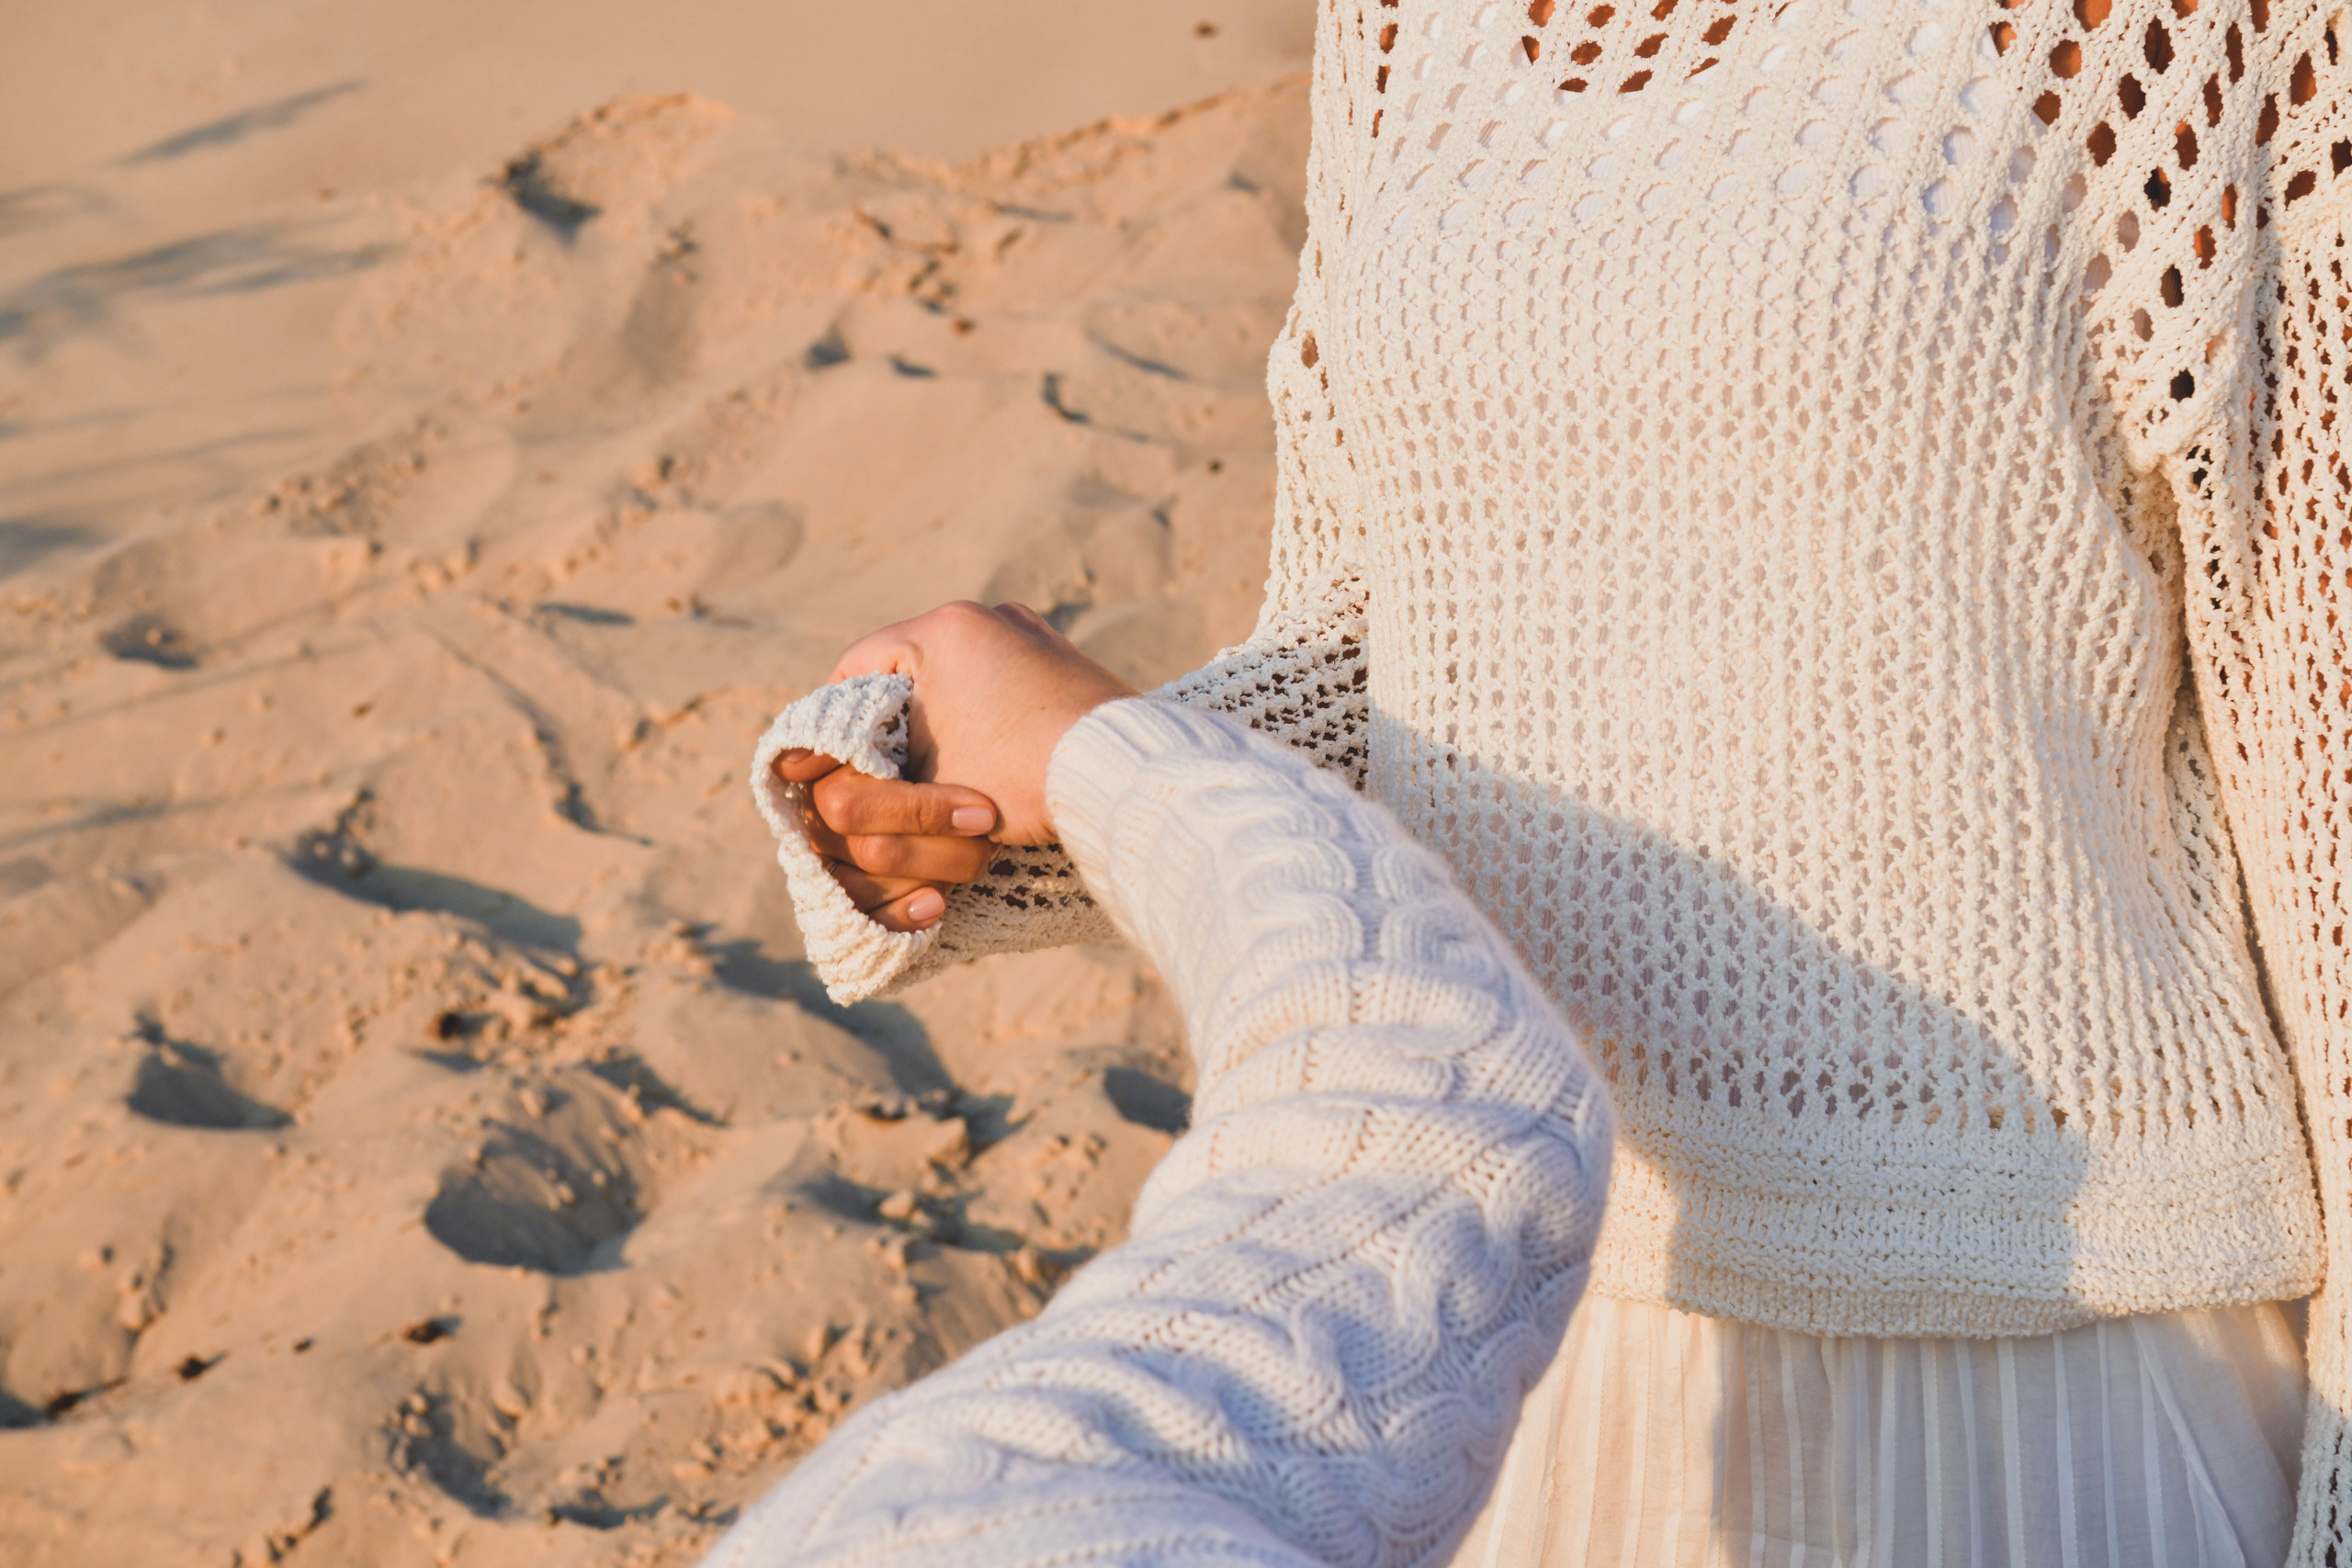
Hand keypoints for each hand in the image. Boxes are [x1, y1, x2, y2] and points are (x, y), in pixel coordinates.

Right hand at [774, 602, 1135, 931]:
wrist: (1128, 778)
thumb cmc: (1025, 776)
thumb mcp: (933, 775)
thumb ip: (881, 766)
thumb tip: (843, 769)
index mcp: (943, 628)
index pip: (855, 668)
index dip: (837, 721)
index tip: (834, 763)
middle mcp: (987, 618)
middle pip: (906, 674)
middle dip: (893, 729)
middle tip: (888, 773)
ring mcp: (1030, 637)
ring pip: (954, 682)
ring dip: (942, 729)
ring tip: (946, 773)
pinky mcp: (1062, 664)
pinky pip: (999, 689)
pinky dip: (985, 724)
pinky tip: (988, 764)